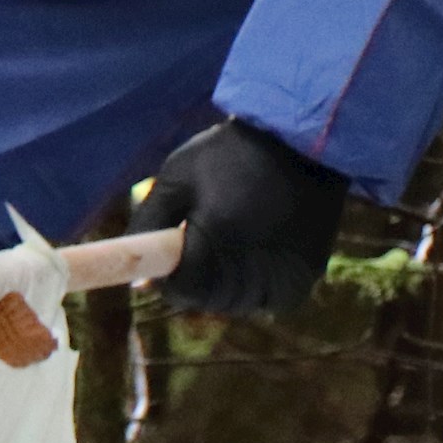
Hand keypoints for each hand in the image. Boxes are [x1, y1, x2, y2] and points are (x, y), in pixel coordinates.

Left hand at [132, 117, 345, 317]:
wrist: (299, 139)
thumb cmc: (228, 153)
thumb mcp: (176, 178)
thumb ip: (149, 226)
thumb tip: (137, 281)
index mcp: (219, 236)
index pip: (181, 290)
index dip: (170, 276)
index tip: (173, 252)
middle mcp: (255, 262)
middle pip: (209, 300)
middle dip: (196, 278)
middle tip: (204, 239)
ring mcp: (285, 273)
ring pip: (239, 303)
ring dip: (227, 284)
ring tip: (231, 240)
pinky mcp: (306, 274)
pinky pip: (270, 300)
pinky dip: (257, 286)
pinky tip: (256, 253)